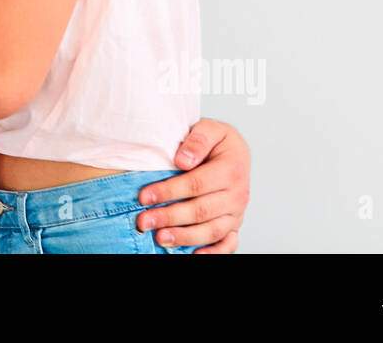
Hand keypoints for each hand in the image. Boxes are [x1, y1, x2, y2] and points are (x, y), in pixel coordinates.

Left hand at [134, 118, 249, 252]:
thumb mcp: (211, 128)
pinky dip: (212, 252)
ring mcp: (237, 212)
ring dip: (184, 237)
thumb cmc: (218, 141)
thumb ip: (198, 140)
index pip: (196, 184)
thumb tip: (183, 160)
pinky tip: (192, 254)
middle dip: (169, 217)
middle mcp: (238, 194)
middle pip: (201, 211)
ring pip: (211, 230)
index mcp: (232, 169)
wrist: (235, 152)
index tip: (144, 196)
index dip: (168, 191)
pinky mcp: (235, 224)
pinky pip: (227, 244)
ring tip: (159, 238)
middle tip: (144, 221)